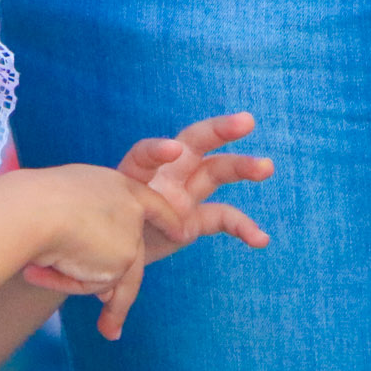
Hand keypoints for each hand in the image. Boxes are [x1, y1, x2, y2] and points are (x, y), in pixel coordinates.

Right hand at [11, 164, 185, 340]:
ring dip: (72, 282)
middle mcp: (130, 207)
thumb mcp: (65, 203)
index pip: (151, 204)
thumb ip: (87, 229)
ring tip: (38, 274)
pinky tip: (38, 269)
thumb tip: (101, 283)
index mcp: (117, 184)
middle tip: (110, 332)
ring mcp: (130, 235)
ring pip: (107, 278)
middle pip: (131, 257)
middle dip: (119, 301)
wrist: (32, 209)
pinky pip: (92, 286)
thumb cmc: (31, 201)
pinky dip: (64, 282)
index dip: (167, 221)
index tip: (183, 235)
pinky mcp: (124, 260)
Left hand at [116, 112, 272, 262]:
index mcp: (135, 172)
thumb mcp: (104, 219)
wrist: (111, 250)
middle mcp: (164, 174)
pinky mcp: (194, 221)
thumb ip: (115, 218)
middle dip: (218, 131)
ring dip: (242, 167)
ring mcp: (183, 195)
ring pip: (216, 172)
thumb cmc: (104, 228)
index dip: (156, 151)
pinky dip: (243, 227)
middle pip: (193, 144)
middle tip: (247, 121)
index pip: (145, 155)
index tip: (172, 149)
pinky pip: (223, 218)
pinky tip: (261, 239)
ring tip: (266, 167)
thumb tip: (118, 228)